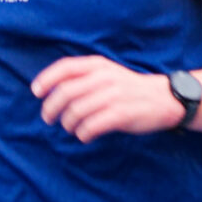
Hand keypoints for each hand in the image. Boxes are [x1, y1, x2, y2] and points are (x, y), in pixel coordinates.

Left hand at [34, 54, 188, 141]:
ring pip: (76, 111)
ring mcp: (113, 96)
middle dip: (51, 108)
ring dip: (67, 124)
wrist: (166, 99)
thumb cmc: (130, 88)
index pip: (65, 68)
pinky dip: (82, 133)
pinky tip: (84, 136)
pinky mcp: (121, 114)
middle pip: (65, 92)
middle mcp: (104, 78)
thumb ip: (84, 77)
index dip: (46, 80)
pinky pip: (91, 126)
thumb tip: (53, 91)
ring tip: (70, 129)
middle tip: (48, 119)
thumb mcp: (108, 73)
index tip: (36, 93)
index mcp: (98, 65)